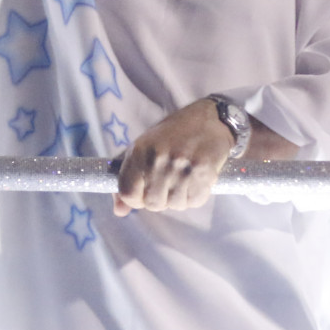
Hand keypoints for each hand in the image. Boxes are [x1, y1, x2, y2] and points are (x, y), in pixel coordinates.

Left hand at [114, 98, 234, 216]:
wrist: (211, 118)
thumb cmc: (174, 134)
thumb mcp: (145, 147)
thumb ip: (128, 178)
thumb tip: (119, 211)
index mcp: (139, 151)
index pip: (127, 193)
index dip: (135, 199)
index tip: (144, 193)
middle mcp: (158, 160)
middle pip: (152, 204)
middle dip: (161, 199)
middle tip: (169, 182)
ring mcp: (181, 168)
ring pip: (174, 205)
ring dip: (180, 197)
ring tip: (185, 177)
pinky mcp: (203, 174)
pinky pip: (194, 201)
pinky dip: (196, 195)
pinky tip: (197, 178)